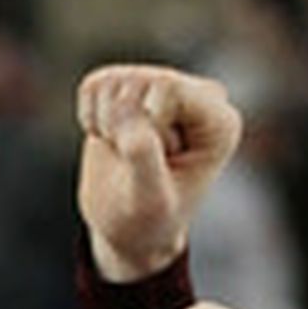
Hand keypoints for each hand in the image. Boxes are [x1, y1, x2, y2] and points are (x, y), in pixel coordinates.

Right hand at [75, 66, 240, 284]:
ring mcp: (165, 87)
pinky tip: (111, 139)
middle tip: (134, 162)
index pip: (169, 87)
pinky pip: (94, 84)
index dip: (144, 124)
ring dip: (105, 124)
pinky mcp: (132, 87)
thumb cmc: (147, 219)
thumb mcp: (149, 200)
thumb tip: (120, 107)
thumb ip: (142, 155)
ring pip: (113, 81)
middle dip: (122, 128)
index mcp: (219, 122)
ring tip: (124, 152)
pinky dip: (89, 117)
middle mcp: (198, 95)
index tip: (151, 163)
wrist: (128, 227)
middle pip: (140, 82)